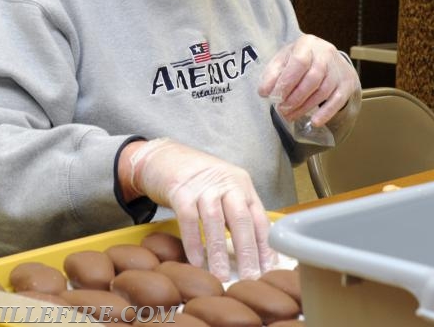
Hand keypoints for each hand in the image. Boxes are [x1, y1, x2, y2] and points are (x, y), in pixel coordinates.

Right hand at [127, 138, 277, 281]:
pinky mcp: (180, 189)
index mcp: (241, 183)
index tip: (269, 271)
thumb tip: (252, 251)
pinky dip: (194, 242)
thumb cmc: (197, 178)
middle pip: (241, 219)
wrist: (165, 155)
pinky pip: (189, 219)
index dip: (265, 246)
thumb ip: (237, 211)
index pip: (259, 217)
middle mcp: (225, 182)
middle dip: (248, 252)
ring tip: (222, 277)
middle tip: (250, 279)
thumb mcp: (223, 188)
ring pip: (215, 220)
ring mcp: (202, 185)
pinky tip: (196, 261)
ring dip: (219, 251)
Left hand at [258, 34, 359, 126]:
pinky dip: (326, 113)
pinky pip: (338, 100)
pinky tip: (314, 121)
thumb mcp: (284, 60)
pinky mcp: (347, 83)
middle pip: (312, 79)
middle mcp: (326, 53)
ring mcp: (339, 68)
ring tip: (290, 116)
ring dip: (305, 107)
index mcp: (307, 44)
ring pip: (323, 91)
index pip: (299, 62)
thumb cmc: (300, 60)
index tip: (275, 97)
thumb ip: (272, 74)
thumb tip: (264, 92)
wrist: (326, 58)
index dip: (287, 82)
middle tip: (282, 110)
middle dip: (295, 98)